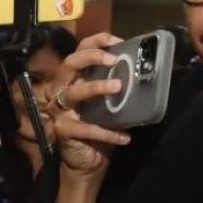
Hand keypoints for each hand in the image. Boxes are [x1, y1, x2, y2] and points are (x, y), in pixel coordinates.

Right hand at [47, 33, 130, 180]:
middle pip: (70, 64)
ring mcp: (60, 110)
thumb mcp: (107, 102)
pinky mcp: (64, 130)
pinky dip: (107, 132)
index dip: (96, 42)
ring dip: (97, 87)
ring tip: (119, 87)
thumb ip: (115, 85)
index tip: (118, 41)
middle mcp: (61, 90)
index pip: (79, 50)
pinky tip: (125, 136)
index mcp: (73, 79)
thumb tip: (142, 71)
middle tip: (114, 61)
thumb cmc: (98, 127)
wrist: (87, 162)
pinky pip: (86, 128)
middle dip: (91, 57)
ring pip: (74, 92)